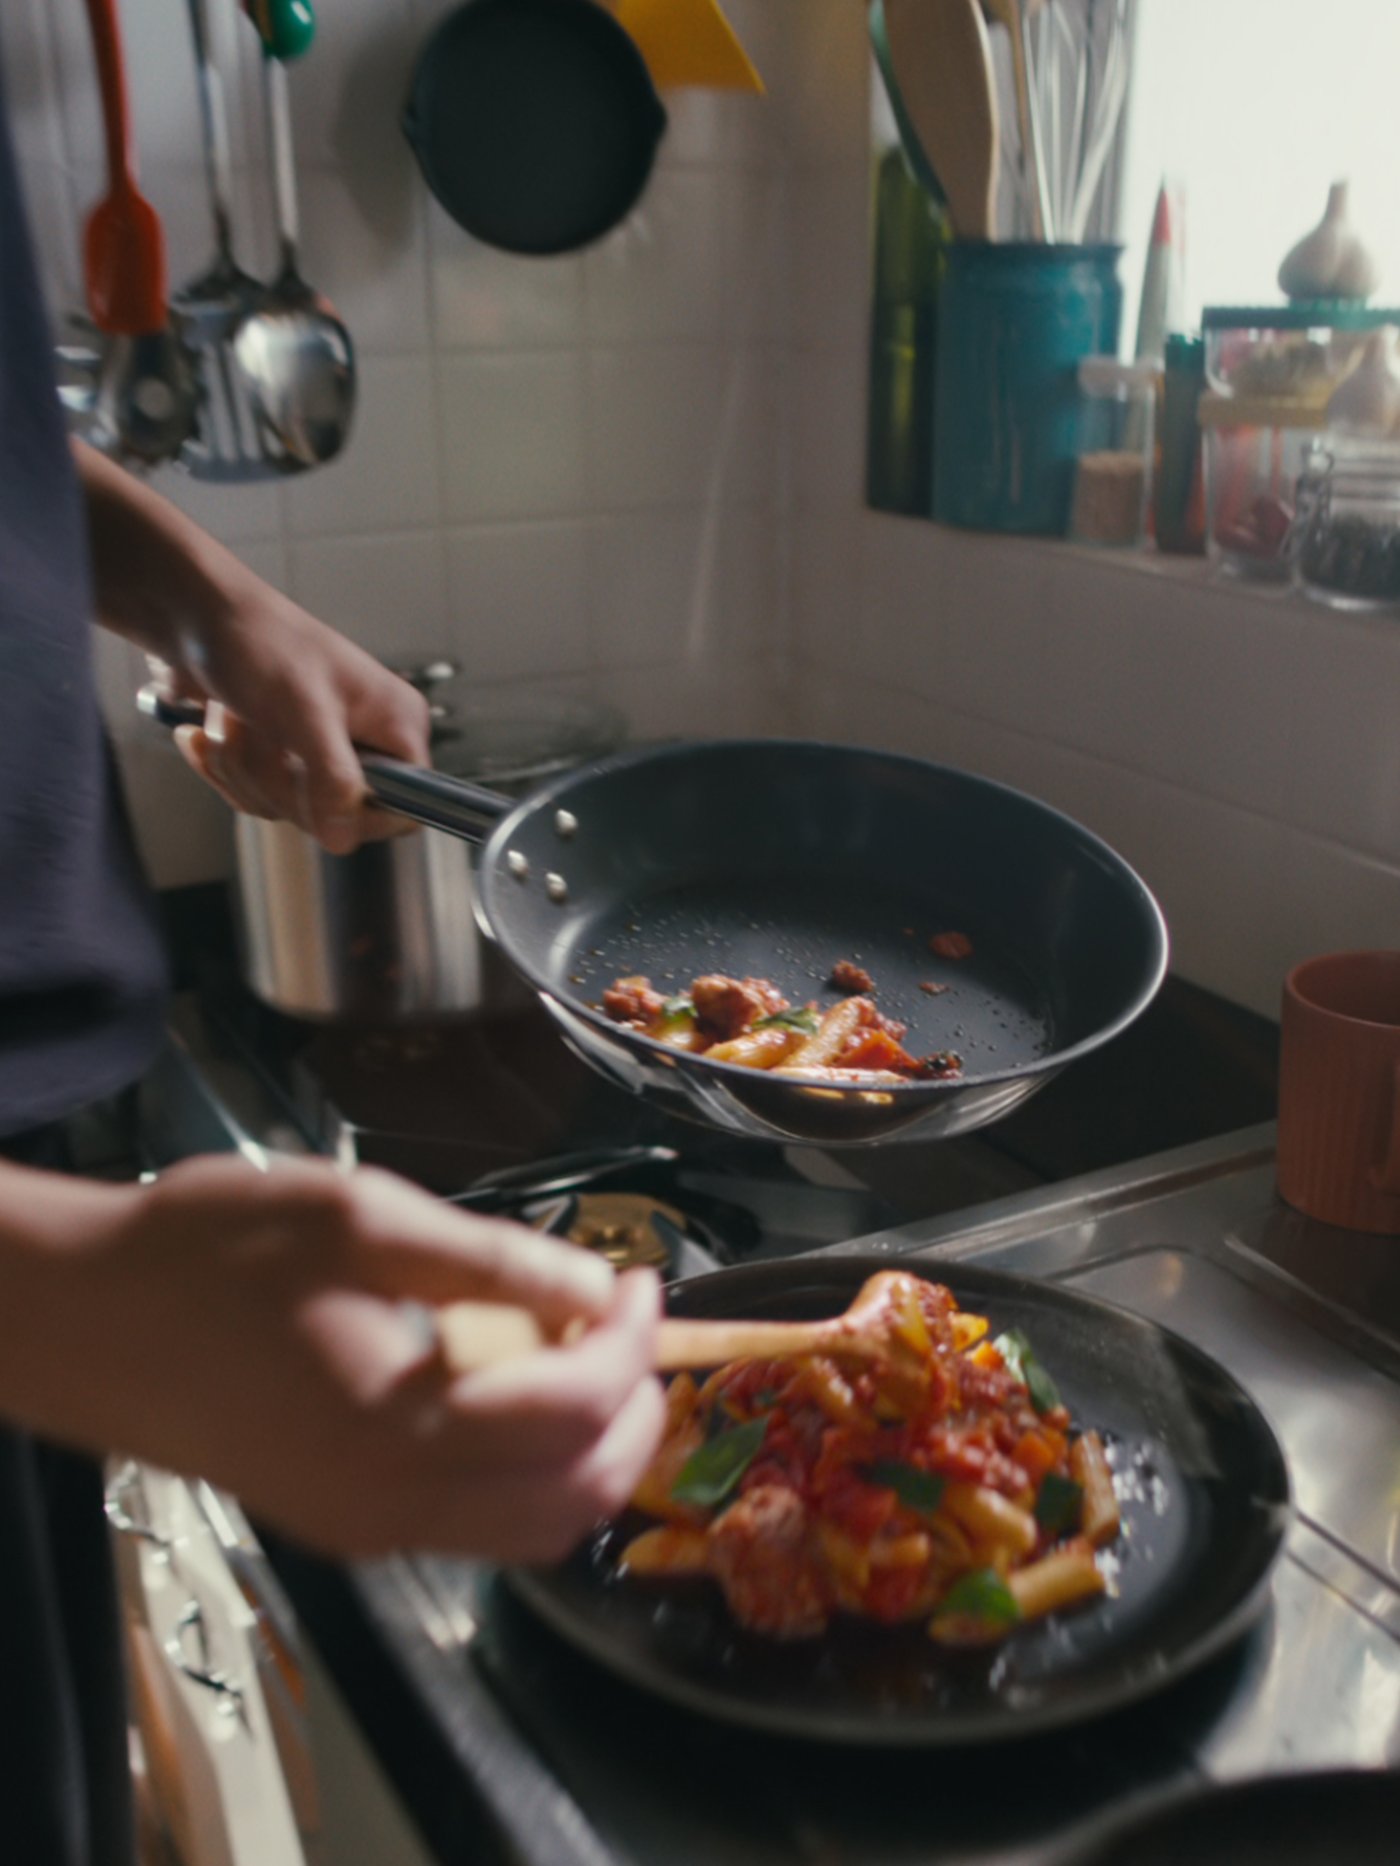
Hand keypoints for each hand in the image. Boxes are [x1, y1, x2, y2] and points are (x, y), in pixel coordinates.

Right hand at [0, 1156, 665, 1559]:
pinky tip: (509, 1392)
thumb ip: (493, 1263)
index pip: (576, 1411)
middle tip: (626, 1323)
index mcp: (401, 1429)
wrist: (84, 1320)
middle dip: (630, 1409)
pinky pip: (479, 1529)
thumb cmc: (211, 1250)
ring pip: (535, 1529)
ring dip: (587, 1450)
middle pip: (577, 1495)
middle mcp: (394, 1508)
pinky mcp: (343, 1528)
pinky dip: (528, 1473)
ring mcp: (368, 1532)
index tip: (639, 1276)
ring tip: (579, 1356)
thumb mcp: (360, 1218)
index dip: (632, 1342)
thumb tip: (598, 1292)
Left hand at [158, 577, 431, 854]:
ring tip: (232, 716)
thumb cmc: (259, 643)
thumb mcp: (304, 710)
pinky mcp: (280, 760)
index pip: (406, 807)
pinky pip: (256, 799)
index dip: (359, 813)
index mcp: (395, 725)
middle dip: (277, 779)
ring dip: (242, 767)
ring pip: (287, 809)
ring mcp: (321, 754)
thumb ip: (333, 777)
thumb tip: (343, 839)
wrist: (192, 616)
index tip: (316, 789)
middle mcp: (366, 743)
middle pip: (335, 816)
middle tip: (261, 727)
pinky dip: (224, 768)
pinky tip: (209, 730)